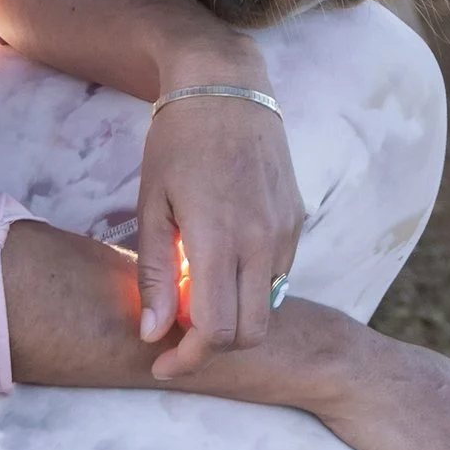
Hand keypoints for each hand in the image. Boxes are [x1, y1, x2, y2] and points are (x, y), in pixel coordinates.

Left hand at [137, 90, 303, 375]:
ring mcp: (286, 231)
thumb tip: (153, 334)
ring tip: (193, 296)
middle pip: (250, 333)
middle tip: (177, 336)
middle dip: (213, 347)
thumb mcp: (152, 206)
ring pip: (268, 307)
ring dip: (233, 316)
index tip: (162, 364)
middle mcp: (262, 240)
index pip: (216, 330)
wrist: (227, 86)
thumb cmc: (177, 143)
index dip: (188, 359)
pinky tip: (219, 266)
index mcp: (220, 238)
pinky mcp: (297, 219)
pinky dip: (249, 288)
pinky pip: (278, 275)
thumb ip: (154, 275)